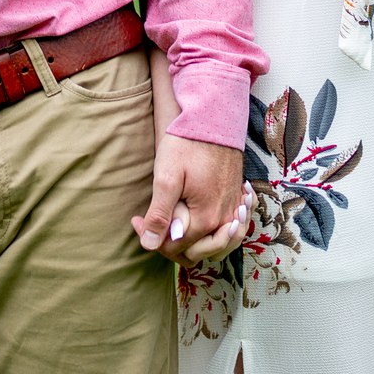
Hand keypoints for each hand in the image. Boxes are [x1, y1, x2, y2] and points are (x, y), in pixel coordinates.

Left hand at [132, 133, 244, 265]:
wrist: (214, 119)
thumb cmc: (187, 145)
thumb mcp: (166, 178)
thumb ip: (159, 214)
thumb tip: (149, 245)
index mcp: (205, 219)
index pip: (175, 247)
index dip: (152, 239)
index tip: (137, 219)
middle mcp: (225, 219)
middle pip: (197, 253)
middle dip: (171, 245)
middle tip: (150, 223)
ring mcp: (234, 210)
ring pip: (217, 246)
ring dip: (197, 246)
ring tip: (173, 230)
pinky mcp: (237, 199)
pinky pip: (231, 229)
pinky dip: (219, 234)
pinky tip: (204, 224)